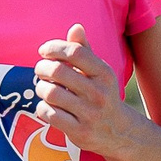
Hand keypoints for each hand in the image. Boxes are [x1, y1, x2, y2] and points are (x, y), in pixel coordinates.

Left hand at [33, 24, 138, 155]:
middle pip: (58, 71)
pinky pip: (50, 115)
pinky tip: (47, 106)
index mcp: (104, 73)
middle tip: (40, 70)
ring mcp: (90, 114)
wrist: (119, 132)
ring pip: (51, 94)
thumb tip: (75, 27)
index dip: (54, 47)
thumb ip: (85, 51)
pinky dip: (43, 108)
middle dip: (42, 68)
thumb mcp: (99, 73)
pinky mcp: (80, 132)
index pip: (75, 52)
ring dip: (41, 88)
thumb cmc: (102, 95)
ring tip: (43, 88)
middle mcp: (99, 93)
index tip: (44, 51)